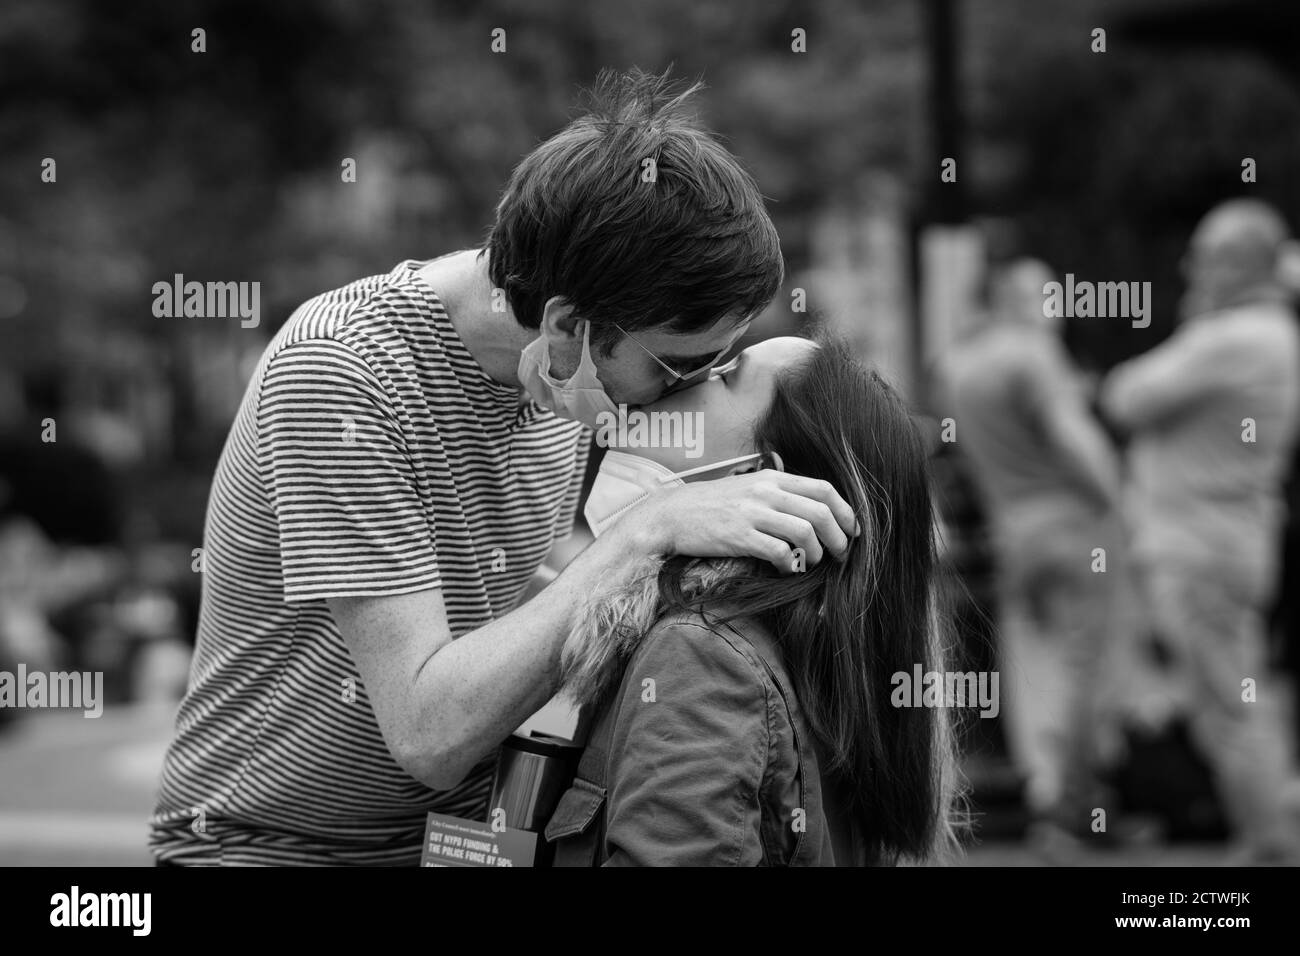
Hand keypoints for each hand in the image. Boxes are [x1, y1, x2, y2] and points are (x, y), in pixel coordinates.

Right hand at [625, 468, 859, 573]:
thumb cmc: (714, 505)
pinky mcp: (740, 536)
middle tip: (839, 556)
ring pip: (805, 532)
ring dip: (816, 554)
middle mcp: (767, 491)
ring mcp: (753, 512)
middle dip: (838, 539)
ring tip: (811, 564)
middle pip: (821, 513)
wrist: (674, 514)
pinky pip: (780, 552)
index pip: (824, 490)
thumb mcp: (749, 486)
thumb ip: (780, 493)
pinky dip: (792, 565)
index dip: (845, 513)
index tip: (852, 532)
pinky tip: (787, 570)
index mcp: (773, 477)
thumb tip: (814, 512)